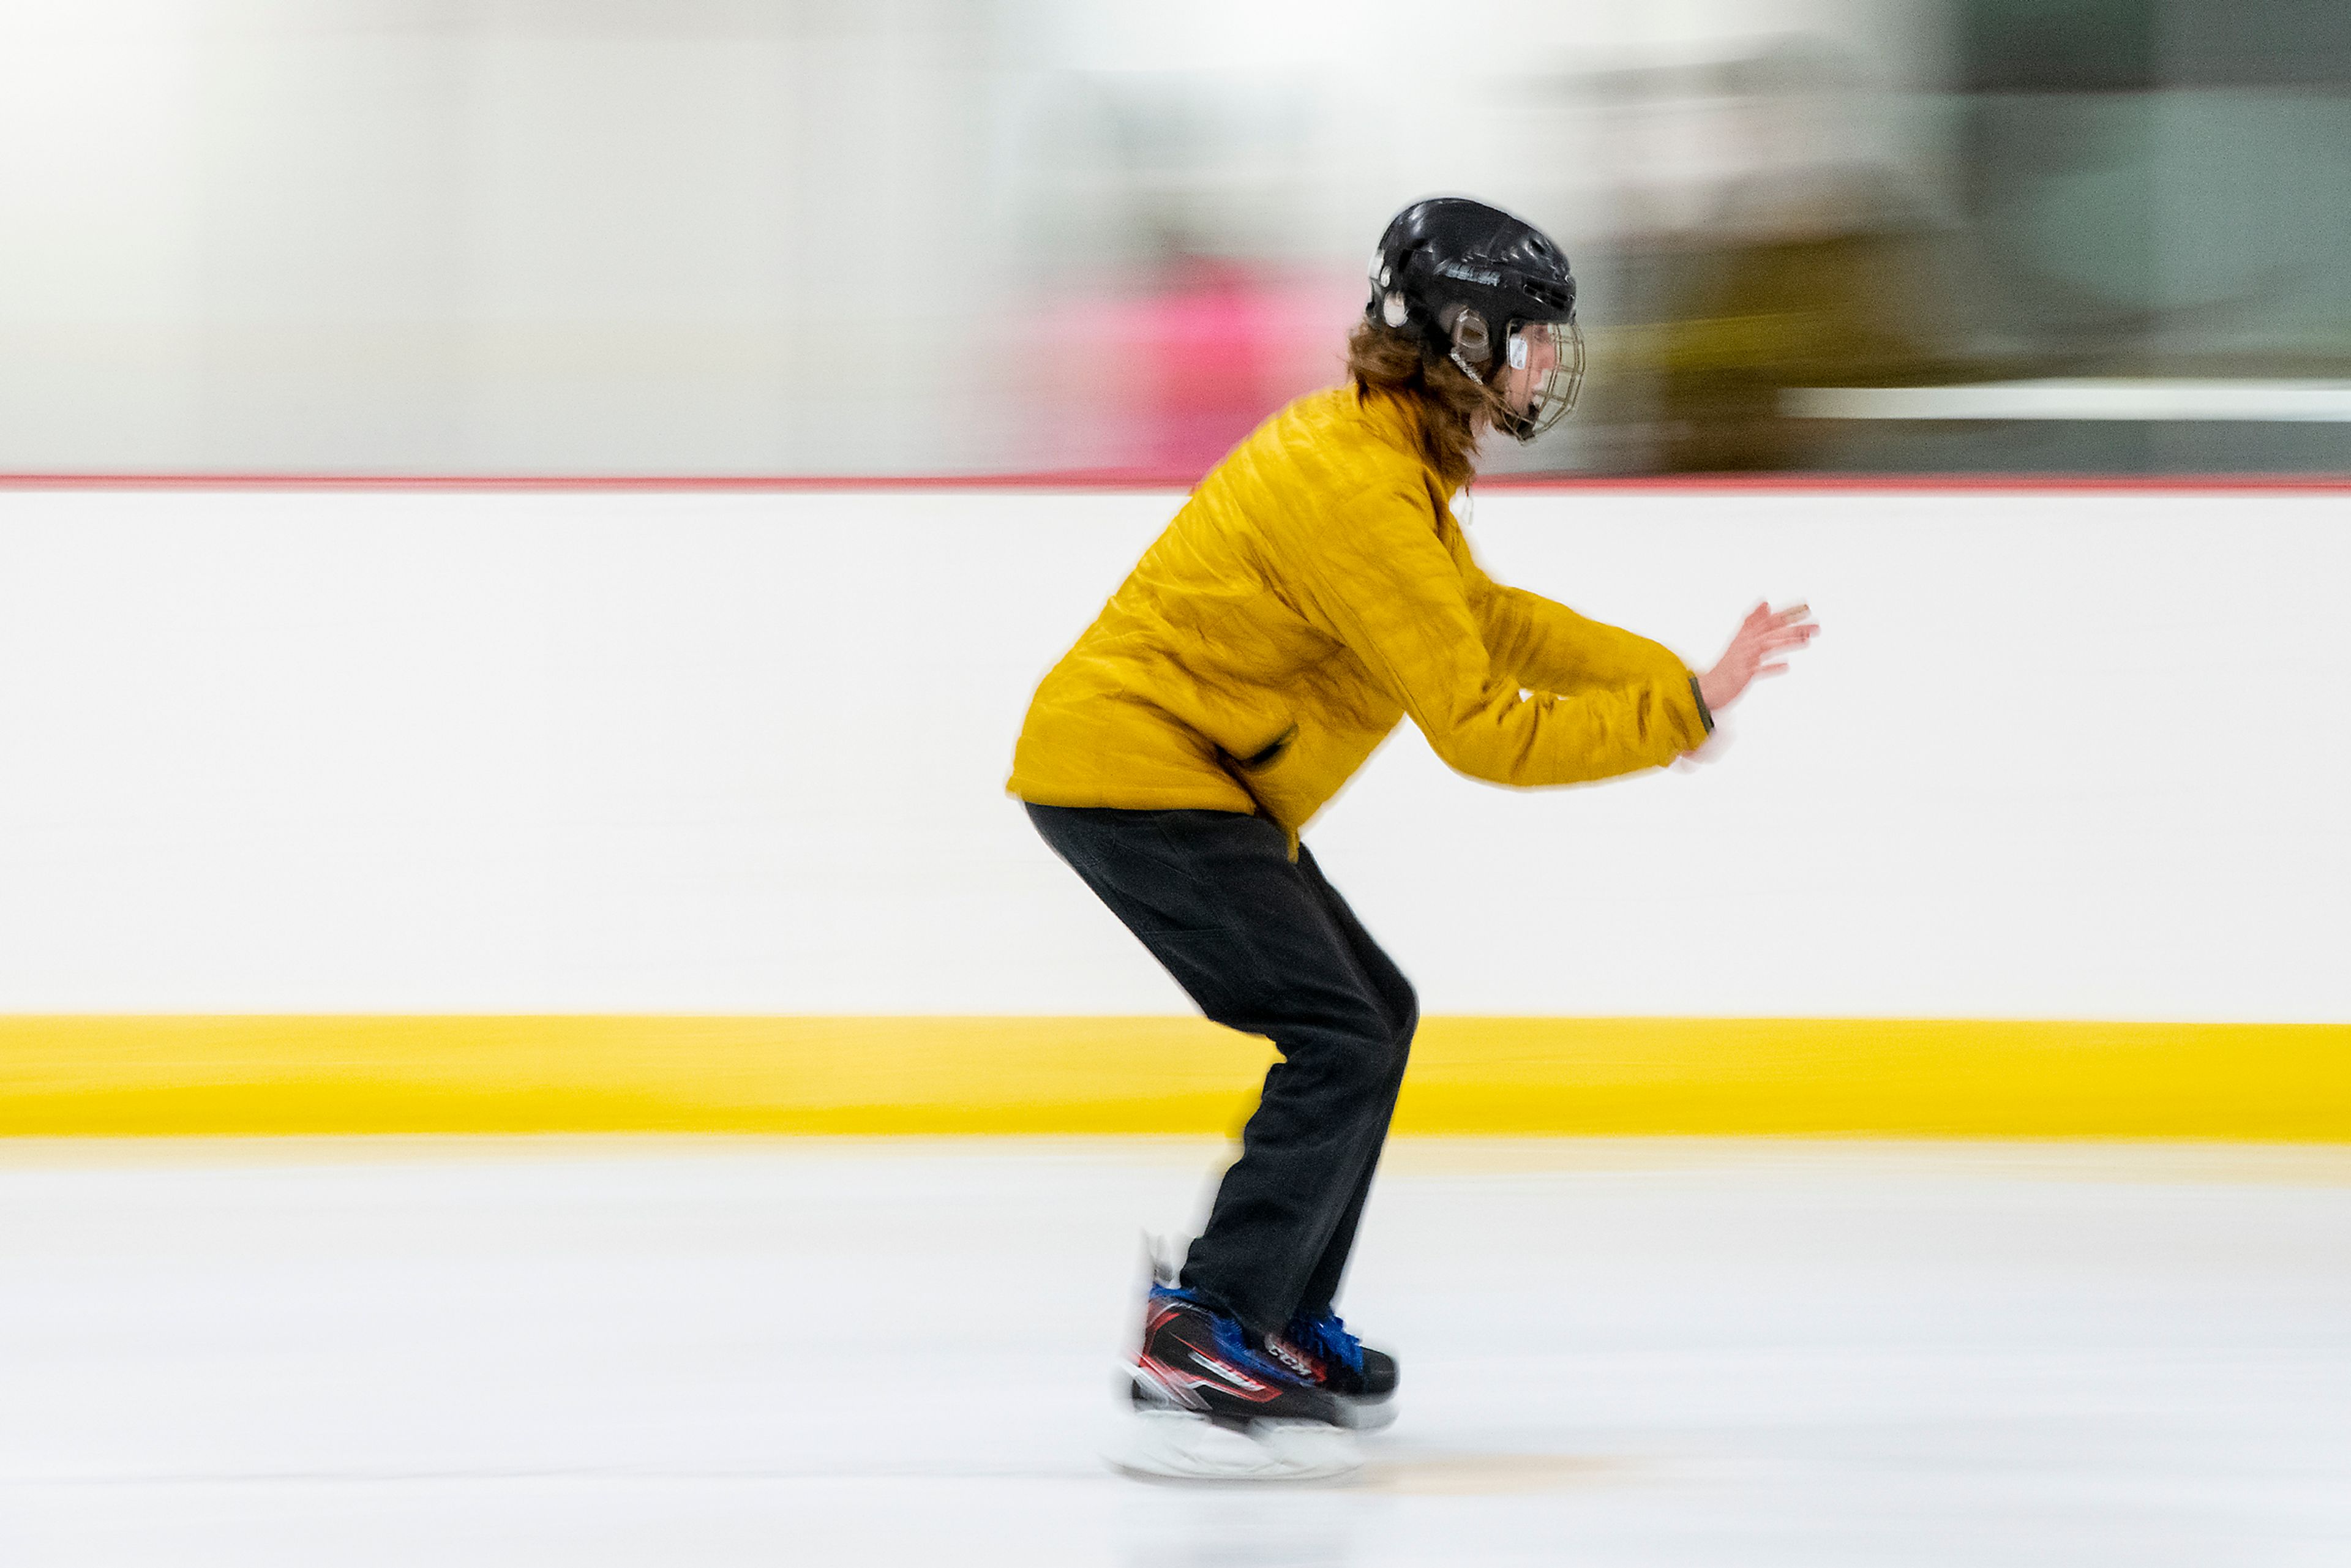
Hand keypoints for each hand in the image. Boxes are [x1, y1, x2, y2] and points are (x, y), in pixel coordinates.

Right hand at [1698, 602, 1816, 713]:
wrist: (1708, 689)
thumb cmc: (1726, 667)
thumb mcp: (1739, 640)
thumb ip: (1752, 621)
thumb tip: (1765, 603)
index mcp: (1745, 636)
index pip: (1768, 619)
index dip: (1787, 612)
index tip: (1806, 607)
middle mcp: (1744, 644)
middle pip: (1771, 631)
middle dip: (1794, 626)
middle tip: (1816, 626)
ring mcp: (1743, 659)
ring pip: (1768, 646)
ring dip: (1787, 642)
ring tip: (1806, 640)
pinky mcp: (1742, 675)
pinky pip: (1758, 670)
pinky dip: (1771, 668)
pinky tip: (1785, 667)